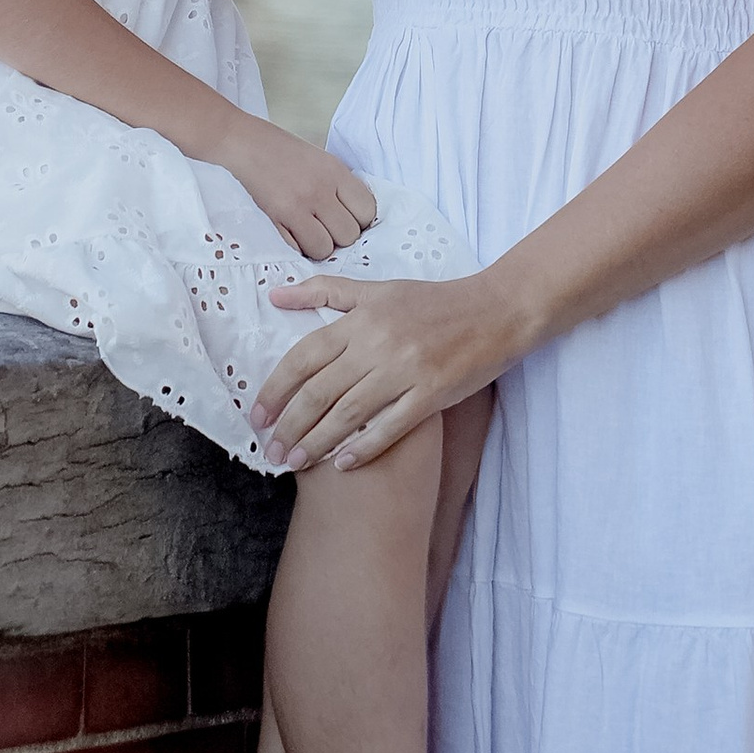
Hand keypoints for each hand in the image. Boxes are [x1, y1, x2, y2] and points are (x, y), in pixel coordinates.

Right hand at [221, 117, 378, 263]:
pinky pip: (299, 249)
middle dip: (340, 236)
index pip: (368, 211)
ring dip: (319, 246)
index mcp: (336, 172)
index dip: (360, 219)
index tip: (348, 218)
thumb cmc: (284, 151)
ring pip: (325, 249)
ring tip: (310, 233)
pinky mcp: (277, 218)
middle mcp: (320, 189)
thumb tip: (357, 217)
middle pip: (349, 234)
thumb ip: (341, 186)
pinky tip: (293, 233)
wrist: (246, 143)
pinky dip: (298, 247)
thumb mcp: (322, 161)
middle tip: (327, 227)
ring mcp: (298, 206)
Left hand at [252, 271, 514, 470]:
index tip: (257, 415)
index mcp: (362, 318)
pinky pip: (390, 427)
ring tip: (295, 462)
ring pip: (349, 414)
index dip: (276, 389)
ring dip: (317, 442)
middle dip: (290, 425)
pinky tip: (342, 464)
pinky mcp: (432, 393)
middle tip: (271, 450)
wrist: (496, 310)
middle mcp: (378, 343)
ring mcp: (406, 370)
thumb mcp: (378, 288)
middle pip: (320, 391)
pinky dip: (364, 447)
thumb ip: (325, 292)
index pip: (305, 357)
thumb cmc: (434, 301)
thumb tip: (275, 295)